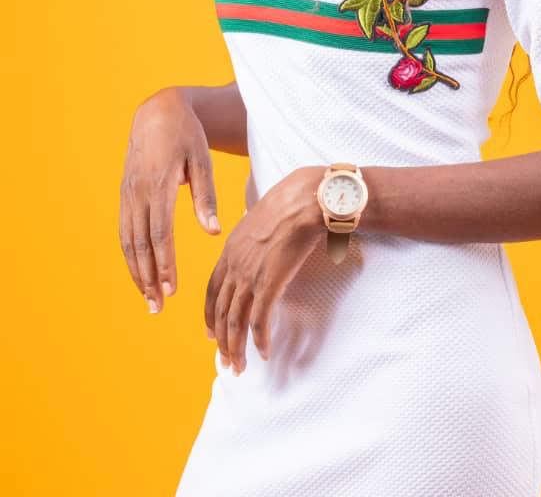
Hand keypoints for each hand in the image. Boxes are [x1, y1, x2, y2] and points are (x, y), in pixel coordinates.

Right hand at [119, 87, 221, 314]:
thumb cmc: (187, 136)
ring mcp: (127, 194)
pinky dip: (130, 255)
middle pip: (141, 244)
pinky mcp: (124, 194)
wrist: (157, 112)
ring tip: (148, 299)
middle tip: (158, 308)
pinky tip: (139, 273)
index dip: (165, 263)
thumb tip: (214, 232)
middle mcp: (138, 192)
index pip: (160, 233)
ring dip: (136, 272)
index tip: (172, 289)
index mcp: (159, 184)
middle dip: (148, 278)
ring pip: (128, 240)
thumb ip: (206, 198)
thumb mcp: (202, 161)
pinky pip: (124, 230)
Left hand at [205, 165, 323, 372]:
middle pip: (220, 311)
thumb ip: (255, 237)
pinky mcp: (268, 284)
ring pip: (234, 321)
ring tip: (239, 367)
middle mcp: (234, 265)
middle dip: (221, 340)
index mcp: (230, 250)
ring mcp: (249, 276)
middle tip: (225, 361)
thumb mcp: (260, 218)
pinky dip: (259, 340)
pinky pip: (258, 320)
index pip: (212, 290)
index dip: (210, 315)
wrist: (303, 199)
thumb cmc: (289, 203)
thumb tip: (263, 242)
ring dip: (235, 348)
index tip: (210, 334)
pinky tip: (262, 353)